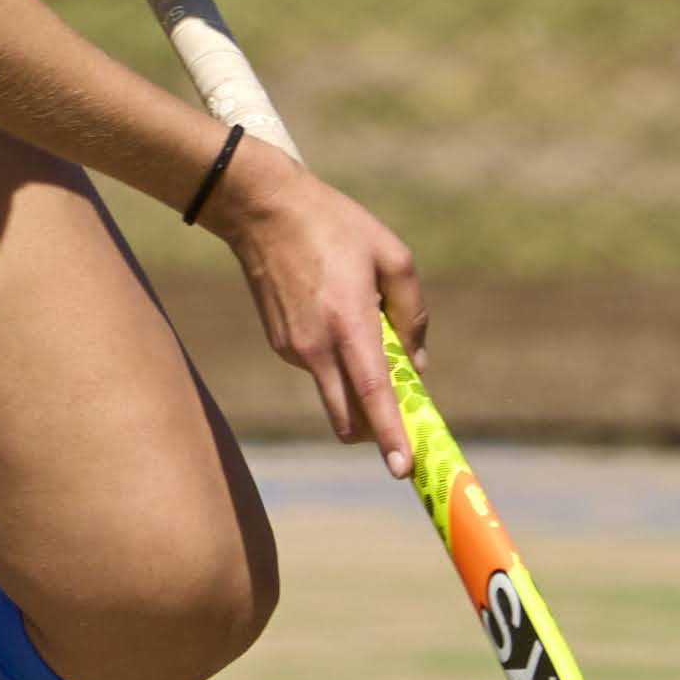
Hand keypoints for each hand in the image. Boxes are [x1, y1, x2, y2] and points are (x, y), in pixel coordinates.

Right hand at [208, 144, 425, 475]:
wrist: (264, 209)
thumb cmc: (336, 226)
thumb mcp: (393, 256)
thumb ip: (412, 314)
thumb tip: (416, 363)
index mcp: (349, 322)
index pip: (372, 392)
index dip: (388, 433)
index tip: (401, 470)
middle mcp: (317, 346)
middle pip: (348, 415)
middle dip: (374, 429)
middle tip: (400, 425)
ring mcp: (292, 349)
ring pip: (335, 390)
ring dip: (357, 382)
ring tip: (360, 322)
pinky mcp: (279, 345)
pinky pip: (319, 368)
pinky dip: (336, 361)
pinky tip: (334, 315)